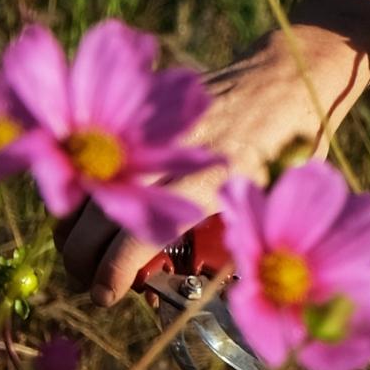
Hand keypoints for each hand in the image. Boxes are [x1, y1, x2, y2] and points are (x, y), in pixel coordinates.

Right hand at [60, 24, 369, 306]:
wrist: (290, 73)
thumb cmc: (296, 143)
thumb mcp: (275, 197)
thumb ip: (235, 240)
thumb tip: (198, 291)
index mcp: (208, 183)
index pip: (136, 237)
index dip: (111, 274)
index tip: (104, 296)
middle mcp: (170, 156)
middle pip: (95, 216)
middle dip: (80, 258)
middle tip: (89, 284)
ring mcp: (152, 131)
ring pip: (86, 185)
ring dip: (73, 226)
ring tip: (84, 254)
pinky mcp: (146, 113)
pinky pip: (97, 156)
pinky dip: (85, 188)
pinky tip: (91, 212)